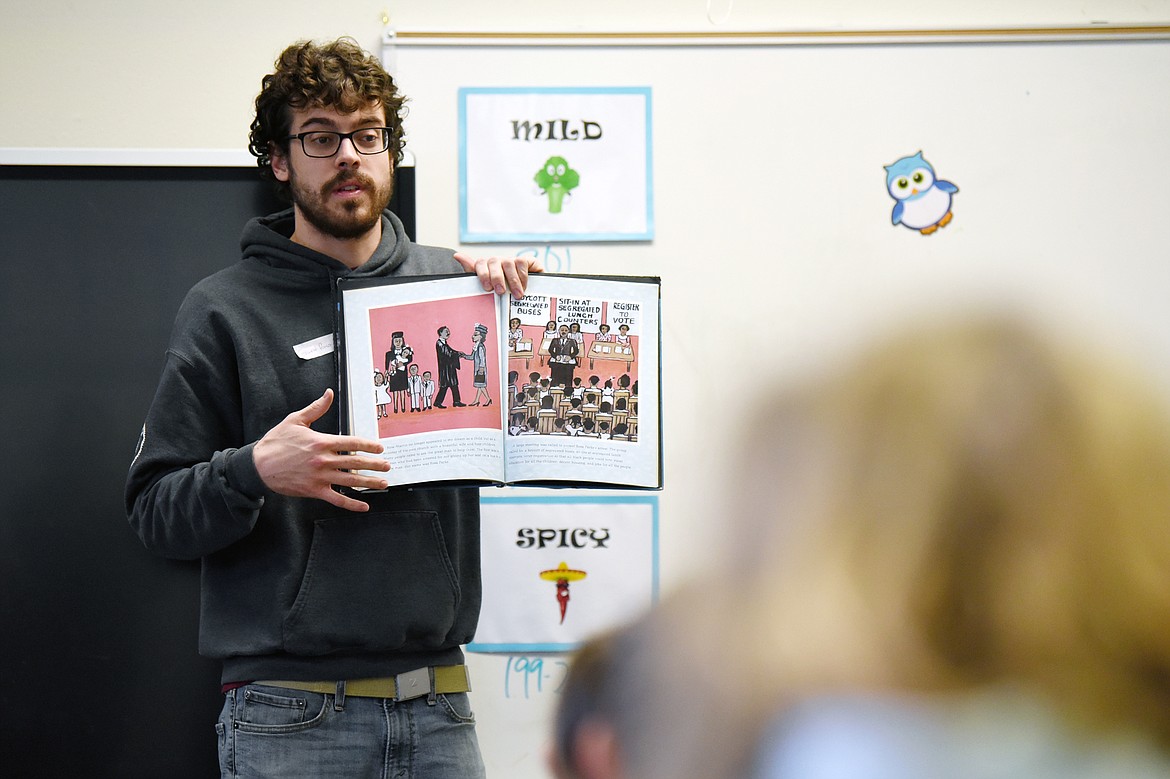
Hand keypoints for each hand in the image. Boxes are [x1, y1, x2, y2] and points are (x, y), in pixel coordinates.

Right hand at [253, 389, 390, 511]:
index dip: (369, 446)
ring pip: (351, 481)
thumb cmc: (276, 442)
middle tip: (387, 465)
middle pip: (356, 463)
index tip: (380, 448)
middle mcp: (324, 460)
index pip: (352, 443)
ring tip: (383, 483)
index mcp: (321, 442)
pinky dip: (352, 504)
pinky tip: (364, 506)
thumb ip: (316, 408)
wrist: (257, 465)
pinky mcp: (314, 491)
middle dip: (375, 465)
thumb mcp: (295, 420)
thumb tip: (328, 393)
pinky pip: (337, 499)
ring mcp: (320, 477)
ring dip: (369, 482)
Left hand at [454, 252, 543, 298]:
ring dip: (512, 280)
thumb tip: (457, 255)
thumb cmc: (505, 292)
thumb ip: (472, 272)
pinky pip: (522, 262)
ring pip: (508, 263)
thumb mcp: (487, 287)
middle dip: (497, 278)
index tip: (487, 288)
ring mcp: (512, 260)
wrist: (529, 295)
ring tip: (516, 294)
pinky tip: (524, 286)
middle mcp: (499, 261)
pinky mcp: (527, 261)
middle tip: (500, 292)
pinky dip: (523, 275)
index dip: (482, 274)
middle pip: (494, 262)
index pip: (480, 264)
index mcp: (487, 267)